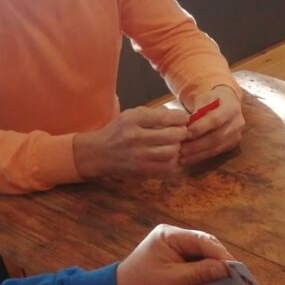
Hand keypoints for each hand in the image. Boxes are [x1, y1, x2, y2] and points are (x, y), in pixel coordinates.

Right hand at [73, 106, 188, 178]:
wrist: (99, 153)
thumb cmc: (119, 131)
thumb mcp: (131, 115)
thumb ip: (153, 114)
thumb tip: (179, 115)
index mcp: (133, 119)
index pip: (164, 117)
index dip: (180, 118)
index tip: (184, 119)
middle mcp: (136, 136)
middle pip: (172, 135)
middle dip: (182, 133)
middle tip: (182, 132)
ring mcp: (139, 155)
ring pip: (172, 151)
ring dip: (177, 147)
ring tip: (174, 144)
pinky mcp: (143, 169)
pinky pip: (167, 165)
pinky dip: (173, 160)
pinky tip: (169, 155)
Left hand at [116, 224, 233, 284]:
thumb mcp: (174, 280)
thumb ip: (201, 272)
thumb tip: (226, 269)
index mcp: (170, 235)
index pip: (202, 241)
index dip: (221, 254)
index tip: (236, 269)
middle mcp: (174, 236)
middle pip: (205, 244)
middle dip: (220, 259)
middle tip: (236, 275)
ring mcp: (176, 246)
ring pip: (203, 253)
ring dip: (215, 265)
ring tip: (230, 278)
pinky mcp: (177, 258)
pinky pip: (197, 260)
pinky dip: (207, 270)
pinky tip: (216, 279)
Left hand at [180, 85, 245, 166]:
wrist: (228, 104)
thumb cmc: (212, 100)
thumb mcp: (204, 99)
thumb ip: (196, 111)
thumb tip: (183, 127)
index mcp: (231, 108)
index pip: (216, 120)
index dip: (201, 128)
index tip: (186, 133)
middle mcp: (237, 123)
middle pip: (216, 137)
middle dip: (197, 145)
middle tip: (181, 149)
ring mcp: (236, 136)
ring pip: (216, 148)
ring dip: (197, 154)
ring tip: (182, 157)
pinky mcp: (231, 146)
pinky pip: (215, 153)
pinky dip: (200, 157)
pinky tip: (188, 159)